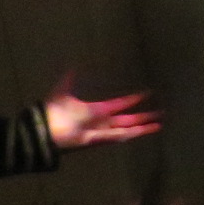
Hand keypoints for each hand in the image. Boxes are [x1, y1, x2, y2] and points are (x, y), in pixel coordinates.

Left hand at [44, 77, 160, 150]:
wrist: (42, 129)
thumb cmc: (52, 112)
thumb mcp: (63, 91)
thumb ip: (70, 79)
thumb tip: (73, 64)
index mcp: (95, 110)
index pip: (120, 104)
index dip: (133, 99)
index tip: (147, 93)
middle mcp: (101, 122)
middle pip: (128, 119)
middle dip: (144, 116)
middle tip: (161, 113)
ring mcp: (100, 132)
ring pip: (126, 129)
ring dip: (142, 127)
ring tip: (159, 125)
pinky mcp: (95, 140)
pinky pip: (114, 137)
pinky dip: (127, 135)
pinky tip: (139, 132)